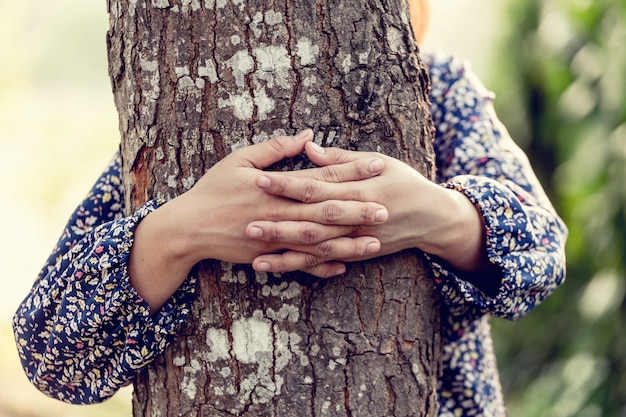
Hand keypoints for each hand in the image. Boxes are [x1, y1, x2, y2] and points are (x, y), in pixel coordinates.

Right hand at [129, 130, 388, 310]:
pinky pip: (299, 263)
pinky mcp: (268, 256)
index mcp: (276, 186)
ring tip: (375, 243)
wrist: (188, 227)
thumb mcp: (240, 159)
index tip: (377, 167)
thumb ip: (276, 148)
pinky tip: (342, 267)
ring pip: (318, 242)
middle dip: (358, 211)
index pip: (322, 177)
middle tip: (388, 210)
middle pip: (326, 212)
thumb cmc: (213, 189)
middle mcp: (279, 213)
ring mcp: (275, 238)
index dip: (351, 172)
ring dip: (347, 243)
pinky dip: (320, 267)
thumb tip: (308, 135)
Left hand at [249, 141, 487, 274]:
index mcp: (358, 190)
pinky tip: (277, 267)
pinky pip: (325, 262)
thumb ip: (341, 158)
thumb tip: (307, 147)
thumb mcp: (379, 162)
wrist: (433, 218)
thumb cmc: (405, 183)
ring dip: (285, 252)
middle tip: (247, 224)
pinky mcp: (356, 254)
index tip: (259, 179)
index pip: (316, 186)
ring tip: (254, 253)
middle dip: (279, 223)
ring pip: (316, 248)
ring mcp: (356, 240)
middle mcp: (355, 218)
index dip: (288, 184)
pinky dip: (301, 267)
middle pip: (312, 221)